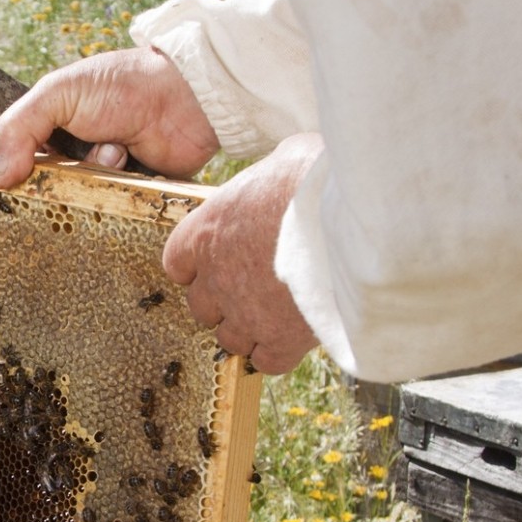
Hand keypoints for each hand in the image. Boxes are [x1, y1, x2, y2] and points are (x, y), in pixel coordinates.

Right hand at [0, 47, 219, 187]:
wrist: (188, 96)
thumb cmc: (124, 85)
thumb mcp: (59, 93)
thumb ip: (19, 127)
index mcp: (53, 132)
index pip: (19, 165)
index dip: (16, 175)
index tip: (18, 178)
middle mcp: (76, 160)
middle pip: (48, 192)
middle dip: (62, 180)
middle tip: (76, 164)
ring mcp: (105, 181)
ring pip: (82, 206)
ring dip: (98, 180)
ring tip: (117, 152)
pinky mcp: (133, 199)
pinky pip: (115, 214)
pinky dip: (122, 193)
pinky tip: (135, 166)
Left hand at [162, 133, 324, 374]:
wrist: (344, 216)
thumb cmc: (312, 178)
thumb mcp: (281, 160)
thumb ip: (269, 182)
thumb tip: (286, 171)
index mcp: (205, 233)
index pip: (178, 264)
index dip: (199, 267)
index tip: (221, 263)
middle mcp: (216, 278)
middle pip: (202, 306)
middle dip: (226, 302)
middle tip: (257, 289)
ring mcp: (244, 314)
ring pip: (231, 338)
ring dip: (250, 330)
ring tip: (279, 314)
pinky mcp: (279, 340)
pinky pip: (268, 361)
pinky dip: (279, 353)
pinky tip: (297, 336)